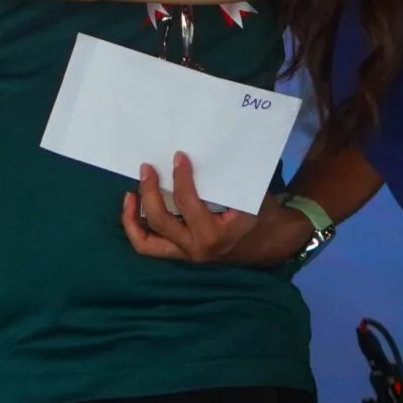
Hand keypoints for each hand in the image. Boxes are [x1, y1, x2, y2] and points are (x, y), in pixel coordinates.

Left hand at [125, 153, 295, 265]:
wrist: (270, 242)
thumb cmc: (260, 212)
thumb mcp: (248, 193)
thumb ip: (224, 177)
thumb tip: (199, 149)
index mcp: (217, 233)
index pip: (188, 202)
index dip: (180, 177)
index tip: (179, 156)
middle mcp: (198, 247)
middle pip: (159, 220)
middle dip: (149, 191)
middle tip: (147, 168)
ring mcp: (186, 254)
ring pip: (145, 243)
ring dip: (132, 216)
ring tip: (132, 192)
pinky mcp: (180, 254)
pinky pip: (149, 246)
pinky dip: (135, 228)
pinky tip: (133, 207)